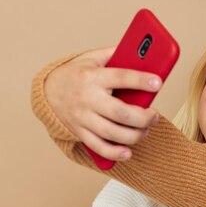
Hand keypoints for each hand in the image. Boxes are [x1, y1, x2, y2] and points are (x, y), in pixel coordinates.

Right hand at [44, 47, 161, 160]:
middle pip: (120, 113)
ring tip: (145, 130)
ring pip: (112, 133)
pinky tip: (127, 152)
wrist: (47, 90)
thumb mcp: (93, 57)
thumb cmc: (77, 73)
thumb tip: (142, 53)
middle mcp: (88, 98)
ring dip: (135, 135)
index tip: (158, 83)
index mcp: (93, 77)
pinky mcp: (79, 132)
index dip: (141, 80)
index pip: (121, 77)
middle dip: (144, 118)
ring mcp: (82, 118)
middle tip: (154, 116)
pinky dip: (114, 153)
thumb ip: (115, 54)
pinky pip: (98, 147)